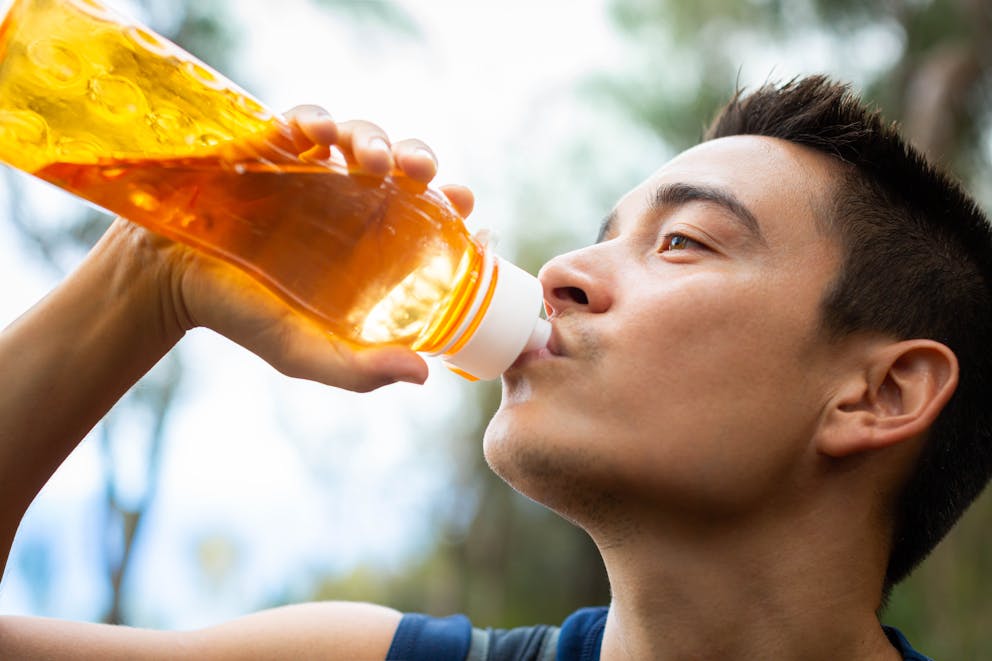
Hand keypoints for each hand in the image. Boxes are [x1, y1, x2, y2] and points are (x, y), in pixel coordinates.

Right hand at [145, 105, 474, 390]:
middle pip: (399, 166)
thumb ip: (358, 368)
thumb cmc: (239, 316)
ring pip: (359, 136)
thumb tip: (423, 374)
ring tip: (371, 160)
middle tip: (423, 172)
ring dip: (374, 138)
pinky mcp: (270, 146)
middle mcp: (346, 202)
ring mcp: (310, 171)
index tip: (466, 206)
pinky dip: (315, 119)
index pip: (423, 214)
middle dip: (418, 158)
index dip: (449, 205)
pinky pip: (302, 119)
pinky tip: (319, 134)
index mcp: (366, 244)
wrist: (166, 282)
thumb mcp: (302, 352)